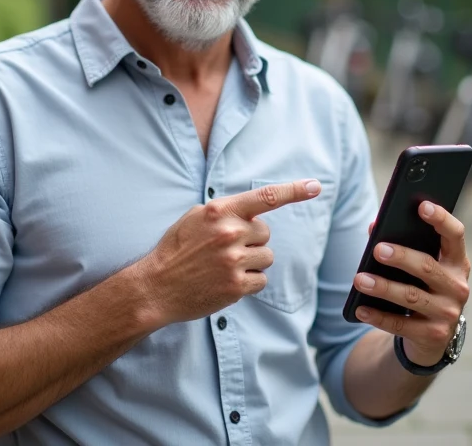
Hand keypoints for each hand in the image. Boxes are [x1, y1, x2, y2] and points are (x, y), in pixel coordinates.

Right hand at [137, 179, 321, 325]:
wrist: (156, 286)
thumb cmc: (176, 249)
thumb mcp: (195, 217)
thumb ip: (225, 211)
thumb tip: (254, 209)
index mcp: (219, 211)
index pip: (265, 197)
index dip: (293, 190)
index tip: (315, 186)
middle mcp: (229, 233)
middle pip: (265, 233)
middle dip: (252, 240)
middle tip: (225, 249)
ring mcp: (233, 261)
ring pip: (267, 257)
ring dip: (252, 262)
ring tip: (225, 266)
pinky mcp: (236, 286)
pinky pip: (261, 280)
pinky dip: (248, 282)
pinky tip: (226, 282)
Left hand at [353, 202, 469, 366]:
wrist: (434, 336)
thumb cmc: (423, 288)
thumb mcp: (420, 267)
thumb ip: (402, 243)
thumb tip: (373, 226)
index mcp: (457, 262)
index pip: (455, 235)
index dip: (441, 219)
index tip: (421, 205)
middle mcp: (458, 286)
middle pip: (427, 267)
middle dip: (401, 257)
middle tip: (377, 250)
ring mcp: (448, 313)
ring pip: (412, 297)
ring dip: (383, 287)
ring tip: (359, 279)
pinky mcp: (433, 335)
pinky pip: (401, 324)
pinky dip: (378, 316)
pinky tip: (360, 308)